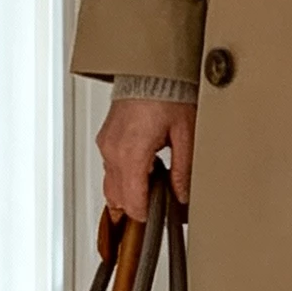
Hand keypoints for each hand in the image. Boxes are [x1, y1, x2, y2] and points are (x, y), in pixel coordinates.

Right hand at [97, 97, 196, 223]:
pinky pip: (109, 168)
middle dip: (135, 209)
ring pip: (110, 185)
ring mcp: (107, 144)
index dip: (145, 217)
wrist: (151, 69)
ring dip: (127, 194)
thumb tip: (181, 194)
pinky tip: (142, 174)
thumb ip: (183, 170)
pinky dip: (123, 178)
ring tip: (150, 195)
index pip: (132, 201)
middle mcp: (113, 150)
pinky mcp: (107, 138)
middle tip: (156, 213)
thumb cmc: (167, 92)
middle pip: (117, 198)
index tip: (156, 221)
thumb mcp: (185, 135)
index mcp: (131, 153)